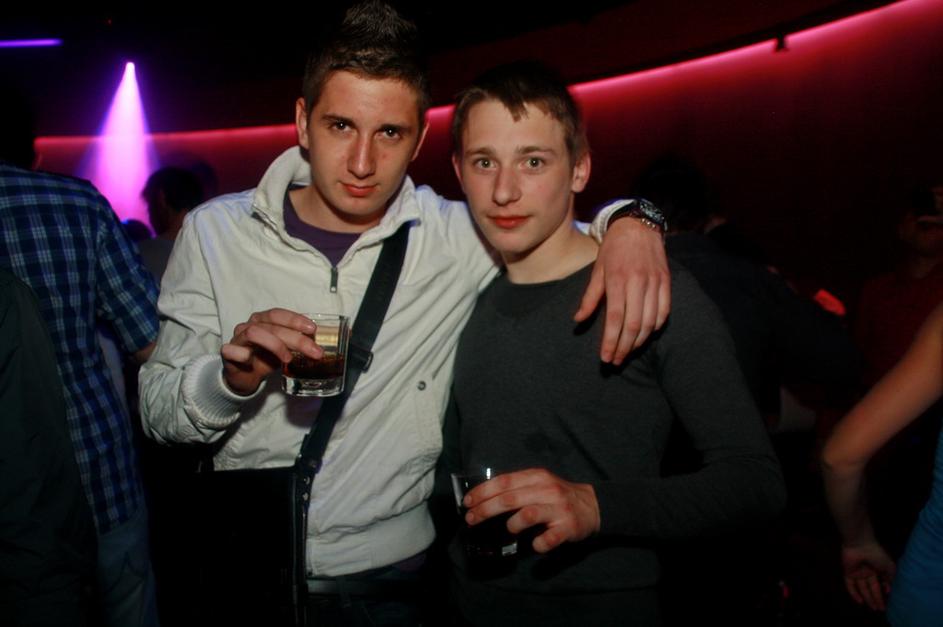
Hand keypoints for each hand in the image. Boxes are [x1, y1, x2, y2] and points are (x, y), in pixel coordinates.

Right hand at [220, 308, 322, 395]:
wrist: (243, 377)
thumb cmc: (263, 359)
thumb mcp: (283, 350)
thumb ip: (296, 344)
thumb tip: (319, 344)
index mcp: (262, 321)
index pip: (277, 314)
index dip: (295, 319)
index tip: (312, 330)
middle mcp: (249, 326)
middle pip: (272, 326)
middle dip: (296, 338)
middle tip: (314, 352)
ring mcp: (237, 339)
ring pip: (254, 333)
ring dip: (275, 344)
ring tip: (288, 359)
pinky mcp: (227, 354)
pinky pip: (230, 350)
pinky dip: (241, 353)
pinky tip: (250, 359)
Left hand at [463, 468, 599, 553]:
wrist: (592, 506)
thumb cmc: (556, 496)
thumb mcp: (538, 484)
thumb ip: (516, 488)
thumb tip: (483, 498)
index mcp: (536, 476)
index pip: (504, 481)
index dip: (482, 492)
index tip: (467, 502)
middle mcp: (547, 489)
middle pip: (510, 499)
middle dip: (486, 509)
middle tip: (471, 519)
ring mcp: (558, 508)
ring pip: (527, 515)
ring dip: (513, 524)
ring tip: (510, 530)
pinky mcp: (568, 527)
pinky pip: (548, 539)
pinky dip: (537, 544)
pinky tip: (534, 544)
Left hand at [575, 218, 669, 364]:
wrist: (638, 224)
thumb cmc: (613, 248)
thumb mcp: (597, 270)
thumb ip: (590, 297)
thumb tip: (578, 320)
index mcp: (617, 280)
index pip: (615, 319)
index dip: (611, 342)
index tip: (606, 357)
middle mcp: (638, 282)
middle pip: (633, 325)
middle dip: (624, 347)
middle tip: (616, 360)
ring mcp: (654, 282)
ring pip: (650, 321)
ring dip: (639, 341)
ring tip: (628, 351)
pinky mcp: (666, 281)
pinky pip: (664, 311)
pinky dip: (655, 327)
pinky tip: (646, 335)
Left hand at [841, 542, 895, 610]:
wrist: (860, 544)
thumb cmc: (876, 554)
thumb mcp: (889, 566)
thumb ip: (891, 577)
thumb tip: (889, 589)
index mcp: (877, 568)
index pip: (880, 582)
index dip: (884, 591)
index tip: (889, 599)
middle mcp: (867, 571)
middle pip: (872, 588)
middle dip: (877, 598)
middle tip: (881, 609)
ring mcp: (857, 572)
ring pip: (862, 588)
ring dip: (868, 598)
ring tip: (874, 608)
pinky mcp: (848, 572)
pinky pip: (850, 585)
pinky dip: (854, 593)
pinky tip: (860, 602)